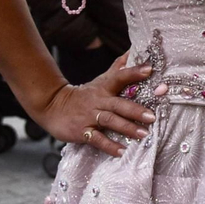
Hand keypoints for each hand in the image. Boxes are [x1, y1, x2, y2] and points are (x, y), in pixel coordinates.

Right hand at [34, 54, 156, 157]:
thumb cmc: (84, 95)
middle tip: (152, 116)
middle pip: (118, 104)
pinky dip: (109, 146)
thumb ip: (119, 68)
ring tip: (143, 134)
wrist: (52, 106)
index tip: (149, 69)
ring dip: (127, 128)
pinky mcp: (82, 131)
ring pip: (110, 121)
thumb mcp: (101, 80)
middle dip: (135, 110)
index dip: (134, 72)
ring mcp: (90, 116)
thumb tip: (134, 51)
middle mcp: (98, 101)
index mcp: (104, 87)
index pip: (120, 77)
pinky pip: (97, 139)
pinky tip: (121, 152)